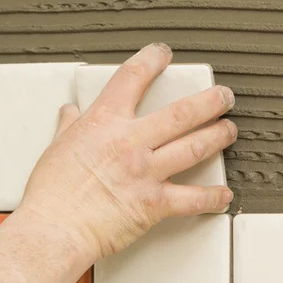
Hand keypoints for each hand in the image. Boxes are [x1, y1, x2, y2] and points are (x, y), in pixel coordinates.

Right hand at [20, 43, 236, 258]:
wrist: (54, 228)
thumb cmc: (52, 192)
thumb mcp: (57, 147)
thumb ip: (69, 126)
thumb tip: (70, 112)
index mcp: (104, 122)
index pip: (132, 77)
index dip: (152, 59)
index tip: (163, 54)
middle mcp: (131, 142)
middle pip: (182, 112)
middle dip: (210, 100)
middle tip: (223, 96)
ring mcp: (146, 171)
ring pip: (195, 147)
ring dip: (219, 136)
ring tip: (230, 130)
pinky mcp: (154, 203)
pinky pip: (193, 198)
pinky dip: (213, 197)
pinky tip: (224, 194)